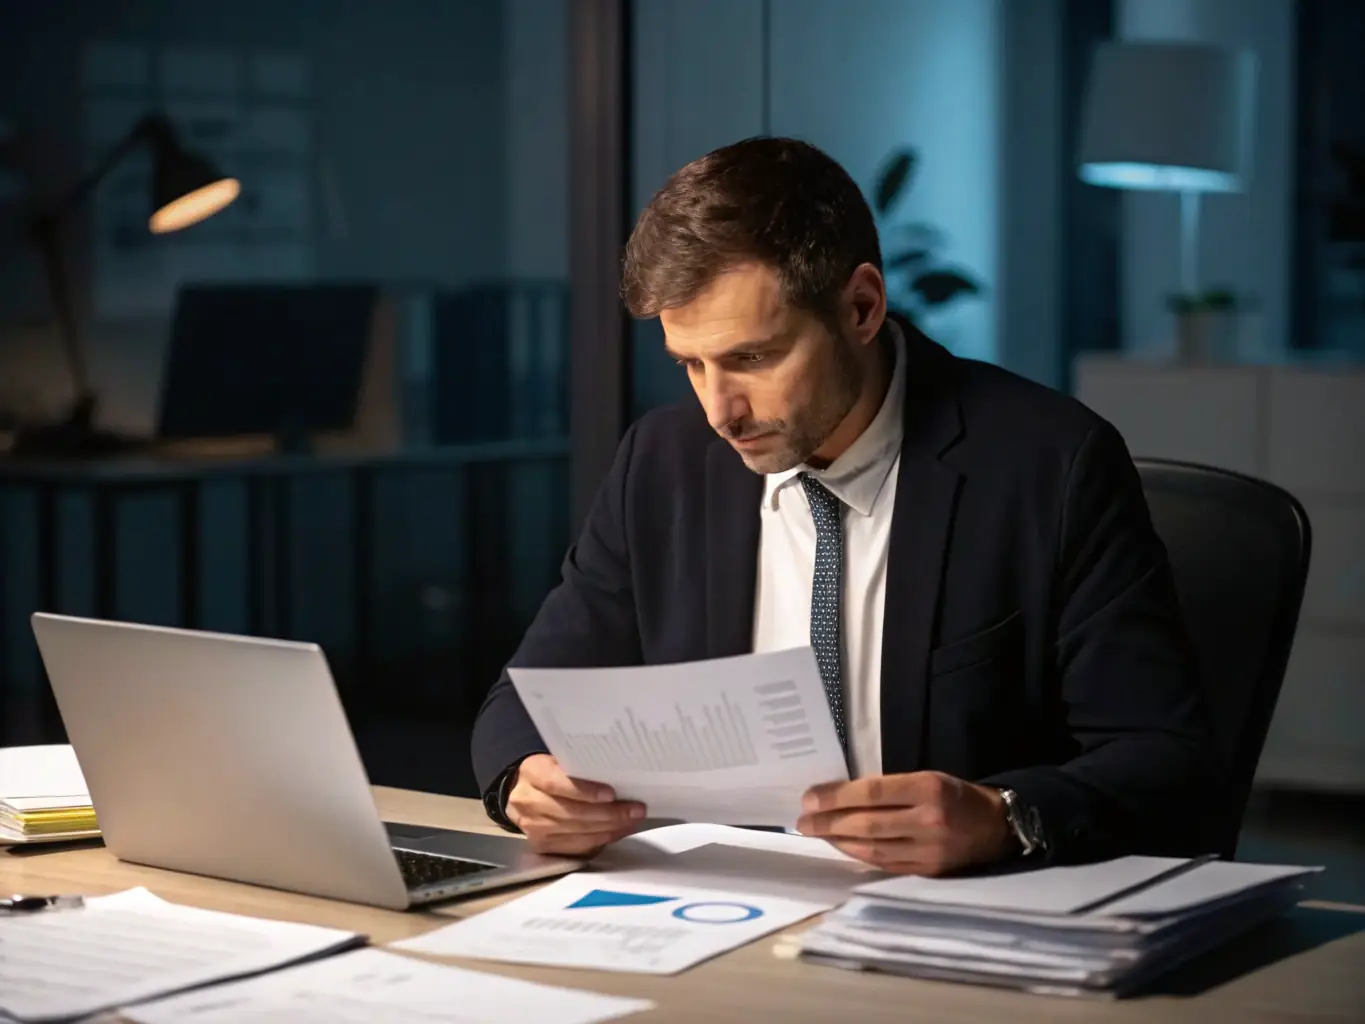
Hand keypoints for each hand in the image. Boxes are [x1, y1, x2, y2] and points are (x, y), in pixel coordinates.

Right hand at [505, 754, 645, 855]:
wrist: (521, 792)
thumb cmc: (548, 772)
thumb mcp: (557, 760)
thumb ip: (580, 768)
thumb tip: (619, 775)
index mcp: (532, 774)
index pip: (557, 784)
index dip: (585, 791)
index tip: (611, 794)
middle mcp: (529, 802)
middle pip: (572, 813)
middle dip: (608, 814)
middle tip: (635, 810)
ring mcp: (534, 827)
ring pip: (577, 832)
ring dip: (610, 828)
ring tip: (632, 820)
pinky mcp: (542, 845)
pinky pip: (577, 846)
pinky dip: (601, 840)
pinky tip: (618, 831)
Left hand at [796, 771, 1013, 874]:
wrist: (998, 826)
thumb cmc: (956, 795)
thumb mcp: (927, 778)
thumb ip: (890, 787)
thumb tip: (841, 795)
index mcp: (928, 788)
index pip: (871, 793)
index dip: (835, 797)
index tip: (809, 798)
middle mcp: (929, 820)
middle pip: (867, 824)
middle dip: (828, 823)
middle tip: (802, 821)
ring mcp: (929, 850)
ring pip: (872, 848)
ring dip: (839, 841)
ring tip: (816, 833)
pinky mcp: (929, 871)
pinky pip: (885, 864)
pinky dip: (859, 855)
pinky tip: (842, 846)